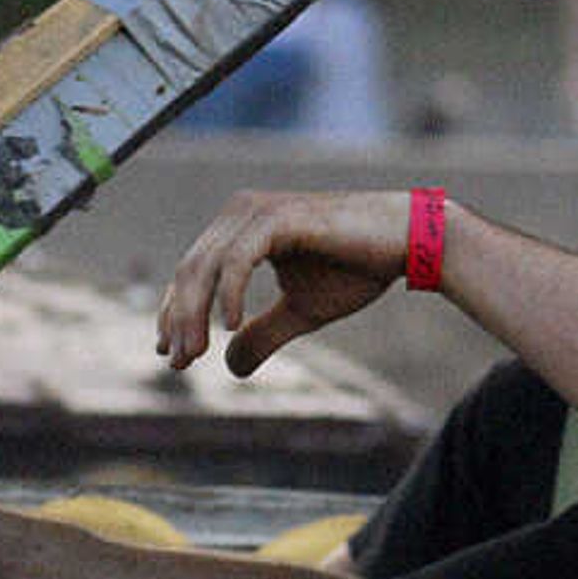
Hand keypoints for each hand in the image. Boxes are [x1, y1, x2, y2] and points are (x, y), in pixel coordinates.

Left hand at [157, 189, 424, 376]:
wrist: (408, 241)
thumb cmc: (358, 269)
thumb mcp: (301, 312)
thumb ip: (263, 334)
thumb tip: (229, 366)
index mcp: (242, 229)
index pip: (192, 273)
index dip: (176, 313)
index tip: (170, 354)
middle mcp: (242, 213)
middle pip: (190, 270)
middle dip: (179, 319)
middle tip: (177, 362)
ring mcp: (258, 212)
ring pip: (207, 266)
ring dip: (195, 314)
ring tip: (195, 354)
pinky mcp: (280, 217)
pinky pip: (239, 259)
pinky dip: (229, 293)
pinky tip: (229, 326)